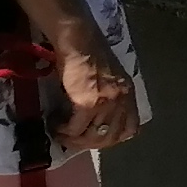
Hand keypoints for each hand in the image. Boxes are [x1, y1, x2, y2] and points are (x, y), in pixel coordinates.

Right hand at [53, 32, 141, 151]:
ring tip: (60, 134)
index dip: (112, 139)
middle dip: (88, 144)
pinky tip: (55, 126)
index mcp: (129, 94)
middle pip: (110, 138)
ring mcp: (106, 102)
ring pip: (92, 137)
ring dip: (73, 140)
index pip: (131, 129)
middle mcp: (122, 100)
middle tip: (71, 140)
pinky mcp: (87, 103)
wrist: (77, 42)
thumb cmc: (88, 56)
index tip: (94, 138)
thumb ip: (110, 98)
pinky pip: (76, 129)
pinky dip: (64, 132)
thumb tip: (97, 122)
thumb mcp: (109, 79)